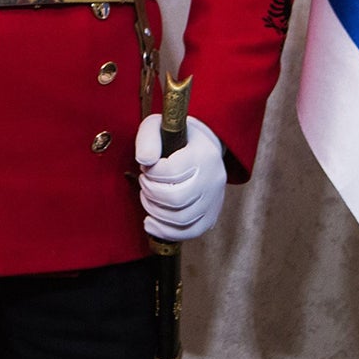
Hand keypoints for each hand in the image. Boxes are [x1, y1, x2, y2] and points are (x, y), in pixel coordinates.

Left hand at [134, 112, 226, 240]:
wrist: (202, 146)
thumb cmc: (176, 136)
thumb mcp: (158, 126)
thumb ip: (148, 139)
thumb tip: (144, 161)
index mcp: (203, 155)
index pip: (172, 172)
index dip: (150, 172)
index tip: (146, 166)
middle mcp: (213, 179)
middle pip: (176, 199)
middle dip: (151, 192)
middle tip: (144, 182)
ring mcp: (214, 200)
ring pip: (181, 219)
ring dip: (155, 211)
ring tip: (147, 197)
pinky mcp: (211, 216)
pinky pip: (190, 232)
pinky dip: (166, 231)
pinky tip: (150, 223)